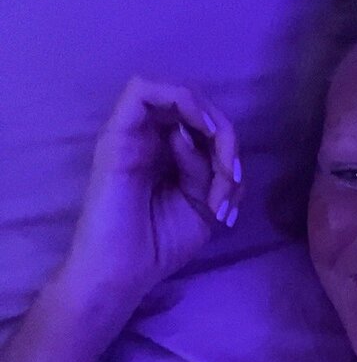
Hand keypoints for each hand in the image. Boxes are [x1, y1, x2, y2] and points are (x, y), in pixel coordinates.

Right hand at [61, 76, 245, 306]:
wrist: (124, 272)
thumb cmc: (160, 246)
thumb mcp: (205, 207)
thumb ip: (214, 173)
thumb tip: (201, 137)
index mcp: (172, 155)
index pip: (207, 126)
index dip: (230, 147)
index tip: (234, 186)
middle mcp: (152, 138)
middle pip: (197, 107)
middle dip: (226, 137)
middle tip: (231, 177)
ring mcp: (133, 133)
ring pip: (177, 94)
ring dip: (211, 121)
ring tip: (220, 163)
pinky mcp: (117, 133)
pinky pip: (143, 89)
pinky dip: (181, 100)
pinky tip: (200, 129)